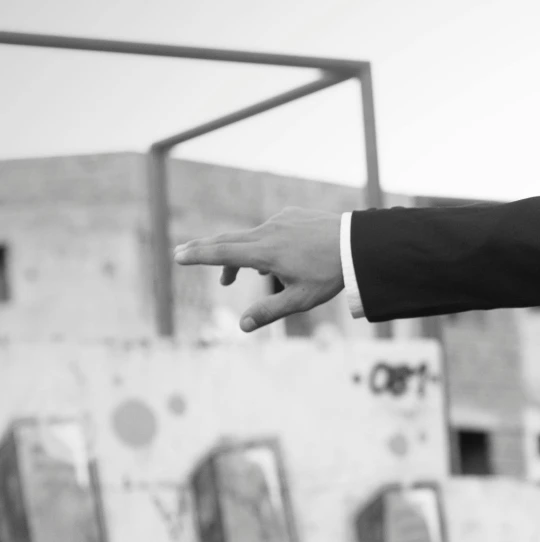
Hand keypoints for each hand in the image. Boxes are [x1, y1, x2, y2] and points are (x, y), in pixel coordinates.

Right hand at [174, 207, 344, 330]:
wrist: (358, 245)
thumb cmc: (331, 275)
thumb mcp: (301, 300)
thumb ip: (269, 311)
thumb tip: (241, 326)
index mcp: (266, 253)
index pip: (223, 253)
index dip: (198, 255)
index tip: (177, 256)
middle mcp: (268, 232)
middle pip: (227, 240)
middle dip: (204, 249)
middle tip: (182, 253)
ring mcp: (280, 220)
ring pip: (250, 239)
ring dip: (240, 257)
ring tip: (232, 278)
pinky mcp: (292, 215)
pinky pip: (270, 231)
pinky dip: (263, 246)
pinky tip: (276, 261)